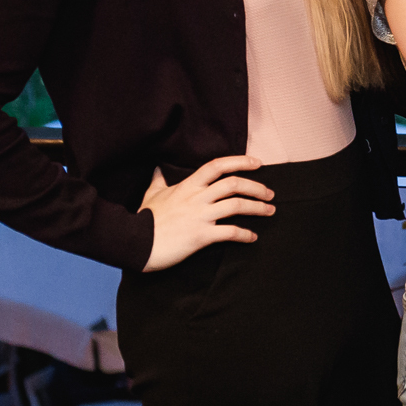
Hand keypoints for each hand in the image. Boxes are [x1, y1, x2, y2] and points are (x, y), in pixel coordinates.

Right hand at [139, 156, 275, 271]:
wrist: (135, 243)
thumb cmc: (145, 219)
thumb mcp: (151, 195)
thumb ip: (158, 181)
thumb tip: (157, 168)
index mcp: (188, 186)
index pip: (218, 165)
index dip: (240, 161)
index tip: (257, 163)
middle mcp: (197, 198)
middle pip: (234, 184)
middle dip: (257, 187)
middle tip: (270, 193)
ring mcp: (200, 216)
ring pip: (237, 205)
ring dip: (258, 208)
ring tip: (269, 211)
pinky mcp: (201, 235)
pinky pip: (230, 232)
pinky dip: (245, 235)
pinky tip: (252, 237)